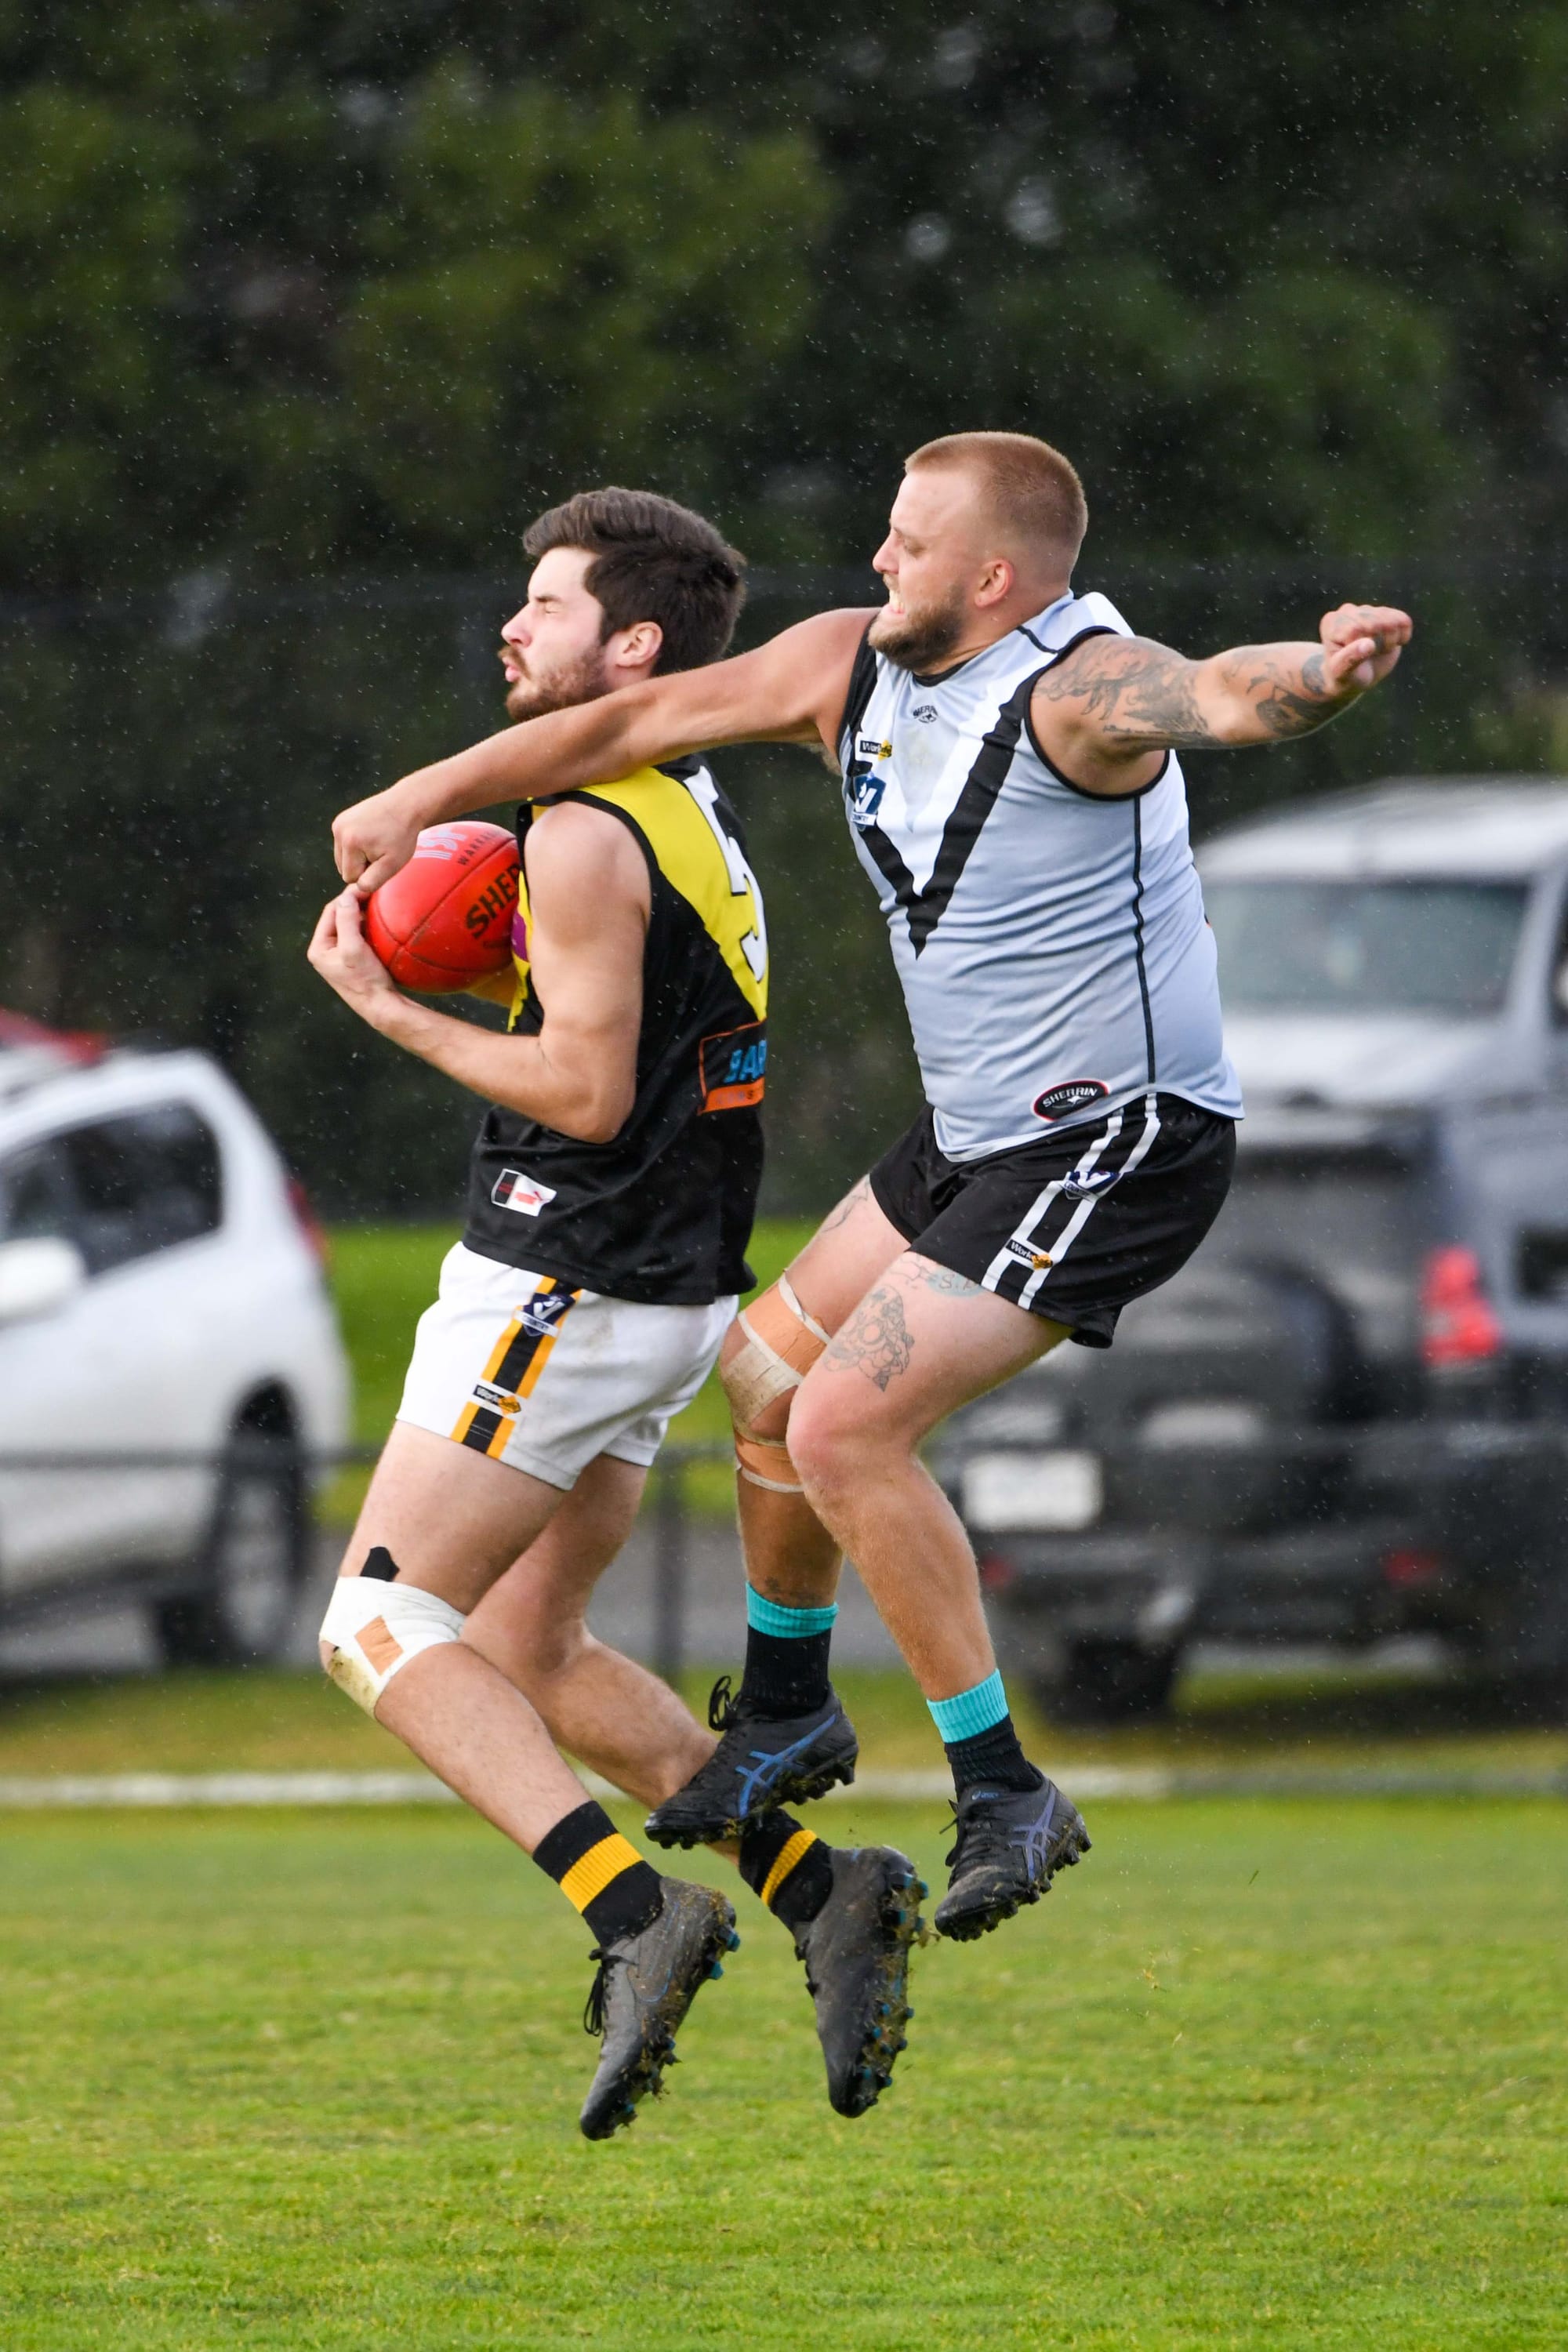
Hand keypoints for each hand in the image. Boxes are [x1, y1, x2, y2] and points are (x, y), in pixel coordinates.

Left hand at [307, 890, 401, 1027]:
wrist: (382, 1007)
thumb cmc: (366, 980)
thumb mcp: (353, 948)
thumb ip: (346, 920)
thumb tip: (346, 895)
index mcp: (318, 948)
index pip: (331, 911)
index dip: (347, 897)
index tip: (366, 887)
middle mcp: (325, 951)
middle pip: (339, 917)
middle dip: (354, 904)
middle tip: (373, 892)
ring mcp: (339, 956)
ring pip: (349, 925)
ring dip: (361, 914)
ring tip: (376, 904)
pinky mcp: (353, 960)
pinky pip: (358, 935)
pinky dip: (367, 926)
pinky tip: (379, 921)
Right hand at [331, 783, 422, 892]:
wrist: (406, 806)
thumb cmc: (402, 836)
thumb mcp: (392, 864)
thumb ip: (372, 881)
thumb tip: (357, 888)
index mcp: (350, 842)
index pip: (350, 877)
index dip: (369, 874)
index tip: (383, 859)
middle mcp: (339, 830)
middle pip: (343, 868)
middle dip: (361, 866)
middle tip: (381, 851)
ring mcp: (338, 823)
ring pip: (342, 858)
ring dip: (358, 857)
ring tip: (377, 843)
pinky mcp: (340, 820)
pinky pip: (343, 845)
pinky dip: (356, 846)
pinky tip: (371, 837)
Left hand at [1317, 603, 1411, 694]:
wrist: (1354, 676)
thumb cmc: (1343, 676)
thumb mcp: (1341, 673)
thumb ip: (1350, 659)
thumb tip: (1369, 644)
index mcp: (1331, 622)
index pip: (1357, 629)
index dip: (1362, 648)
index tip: (1355, 658)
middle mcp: (1348, 611)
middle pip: (1376, 623)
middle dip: (1377, 645)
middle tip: (1368, 656)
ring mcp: (1368, 609)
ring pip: (1392, 621)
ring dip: (1390, 642)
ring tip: (1377, 650)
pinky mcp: (1386, 612)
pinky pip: (1404, 620)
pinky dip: (1403, 637)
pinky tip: (1391, 644)